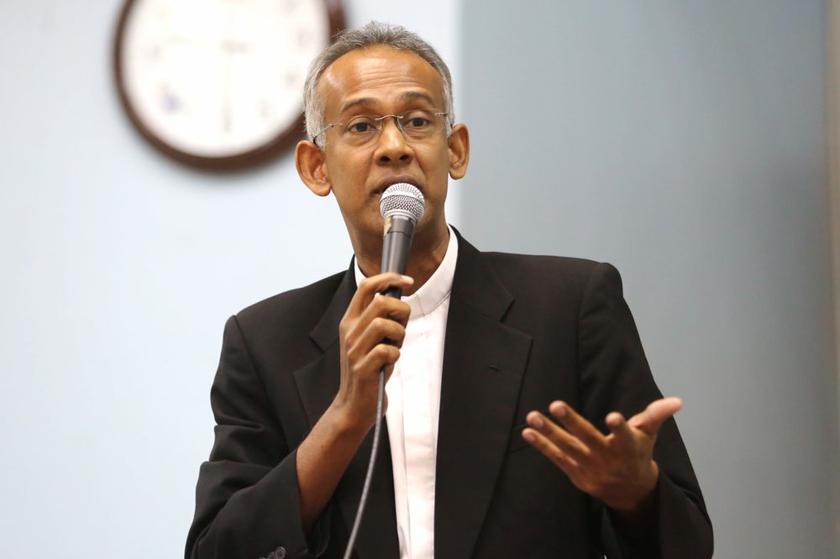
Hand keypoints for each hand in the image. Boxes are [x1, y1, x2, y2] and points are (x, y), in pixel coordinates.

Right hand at [331, 272, 412, 432]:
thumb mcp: (370, 339)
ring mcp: (354, 350)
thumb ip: (381, 319)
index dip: (388, 278)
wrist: (354, 405)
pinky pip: (387, 351)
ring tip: (395, 347)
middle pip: (381, 302)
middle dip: (401, 312)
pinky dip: (395, 355)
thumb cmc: (369, 370)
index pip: (366, 287)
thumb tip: (401, 298)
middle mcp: (349, 332)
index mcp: (350, 321)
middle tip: (402, 329)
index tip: (408, 281)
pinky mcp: (362, 368)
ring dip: (399, 335)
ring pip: (383, 324)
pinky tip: (390, 363)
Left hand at [522, 397, 682, 511]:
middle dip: (571, 423)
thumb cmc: (638, 454)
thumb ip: (656, 415)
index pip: (625, 435)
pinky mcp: (576, 474)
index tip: (613, 417)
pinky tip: (527, 432)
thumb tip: (677, 400)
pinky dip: (542, 446)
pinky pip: (556, 458)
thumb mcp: (649, 434)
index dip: (620, 427)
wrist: (631, 493)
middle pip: (588, 439)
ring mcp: (589, 468)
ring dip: (548, 432)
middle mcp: (607, 458)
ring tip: (532, 416)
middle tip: (555, 404)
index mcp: (628, 447)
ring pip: (567, 449)